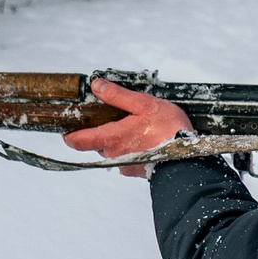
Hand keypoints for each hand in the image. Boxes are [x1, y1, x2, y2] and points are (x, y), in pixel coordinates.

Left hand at [64, 79, 194, 178]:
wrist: (188, 159)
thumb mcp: (143, 104)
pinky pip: (127, 161)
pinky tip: (146, 143)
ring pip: (113, 151)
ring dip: (118, 142)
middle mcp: (113, 154)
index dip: (70, 134)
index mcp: (110, 137)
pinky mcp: (138, 172)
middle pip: (96, 144)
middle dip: (101, 132)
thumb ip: (117, 96)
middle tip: (113, 119)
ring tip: (135, 129)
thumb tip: (97, 86)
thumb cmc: (167, 130)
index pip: (77, 141)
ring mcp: (125, 165)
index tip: (69, 128)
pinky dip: (133, 152)